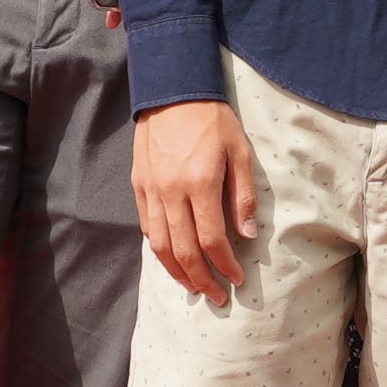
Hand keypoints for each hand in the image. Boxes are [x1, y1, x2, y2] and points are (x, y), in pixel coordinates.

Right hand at [133, 99, 258, 302]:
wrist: (172, 90)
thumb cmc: (212, 119)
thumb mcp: (240, 151)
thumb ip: (242, 195)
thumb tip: (247, 235)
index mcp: (200, 184)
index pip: (212, 240)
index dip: (225, 266)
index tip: (237, 279)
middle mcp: (171, 192)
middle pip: (183, 252)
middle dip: (201, 280)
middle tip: (217, 296)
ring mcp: (151, 191)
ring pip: (160, 246)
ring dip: (177, 273)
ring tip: (194, 287)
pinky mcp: (139, 186)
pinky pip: (147, 227)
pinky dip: (159, 249)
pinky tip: (172, 259)